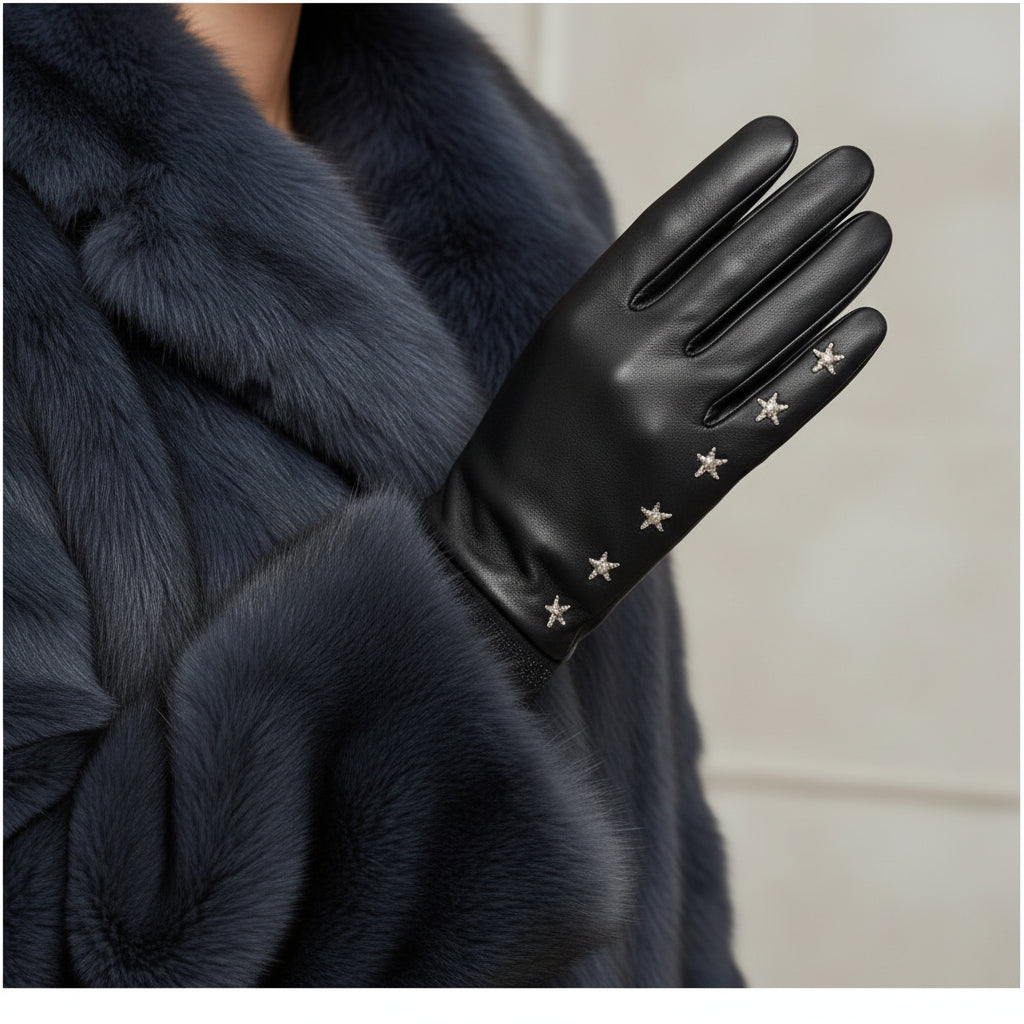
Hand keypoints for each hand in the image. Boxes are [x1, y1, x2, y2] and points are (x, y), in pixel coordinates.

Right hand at [427, 116, 891, 663]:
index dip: (732, 177)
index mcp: (580, 318)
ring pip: (772, 328)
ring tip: (873, 231)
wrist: (509, 550)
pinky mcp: (701, 471)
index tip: (781, 139)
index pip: (672, 225)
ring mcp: (669, 415)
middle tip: (855, 168)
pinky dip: (828, 363)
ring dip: (833, 272)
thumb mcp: (558, 353)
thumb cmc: (529, 442)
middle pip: (735, 265)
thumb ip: (624, 304)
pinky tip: (867, 323)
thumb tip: (722, 247)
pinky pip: (780, 406)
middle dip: (804, 207)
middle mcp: (628, 357)